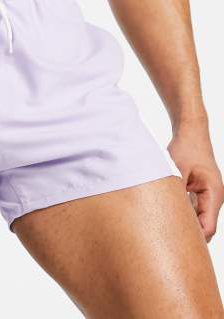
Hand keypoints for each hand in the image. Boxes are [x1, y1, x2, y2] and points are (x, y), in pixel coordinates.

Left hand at [168, 120, 223, 241]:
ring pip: (199, 220)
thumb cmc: (186, 148)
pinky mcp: (200, 192)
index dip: (194, 239)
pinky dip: (183, 215)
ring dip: (185, 225)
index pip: (208, 227)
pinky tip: (166, 216)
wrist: (191, 132)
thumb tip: (164, 212)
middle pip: (205, 228)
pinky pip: (194, 210)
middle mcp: (214, 198)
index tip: (175, 246)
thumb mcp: (177, 170)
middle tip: (167, 244)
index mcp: (213, 195)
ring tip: (165, 232)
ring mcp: (208, 196)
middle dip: (189, 236)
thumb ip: (174, 191)